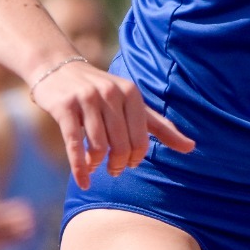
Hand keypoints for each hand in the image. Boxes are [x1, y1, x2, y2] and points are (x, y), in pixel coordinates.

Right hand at [29, 62, 195, 188]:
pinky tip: (84, 181)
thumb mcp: (133, 104)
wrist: (57, 69)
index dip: (136, 157)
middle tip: (113, 170)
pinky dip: (80, 168)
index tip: (130, 164)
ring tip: (95, 166)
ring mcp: (86, 99)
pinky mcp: (64, 107)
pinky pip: (73, 144)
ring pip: (98, 145)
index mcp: (131, 93)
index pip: (141, 138)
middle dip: (118, 164)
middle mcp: (111, 93)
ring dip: (96, 164)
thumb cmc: (101, 92)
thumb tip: (192, 147)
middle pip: (120, 144)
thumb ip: (160, 126)